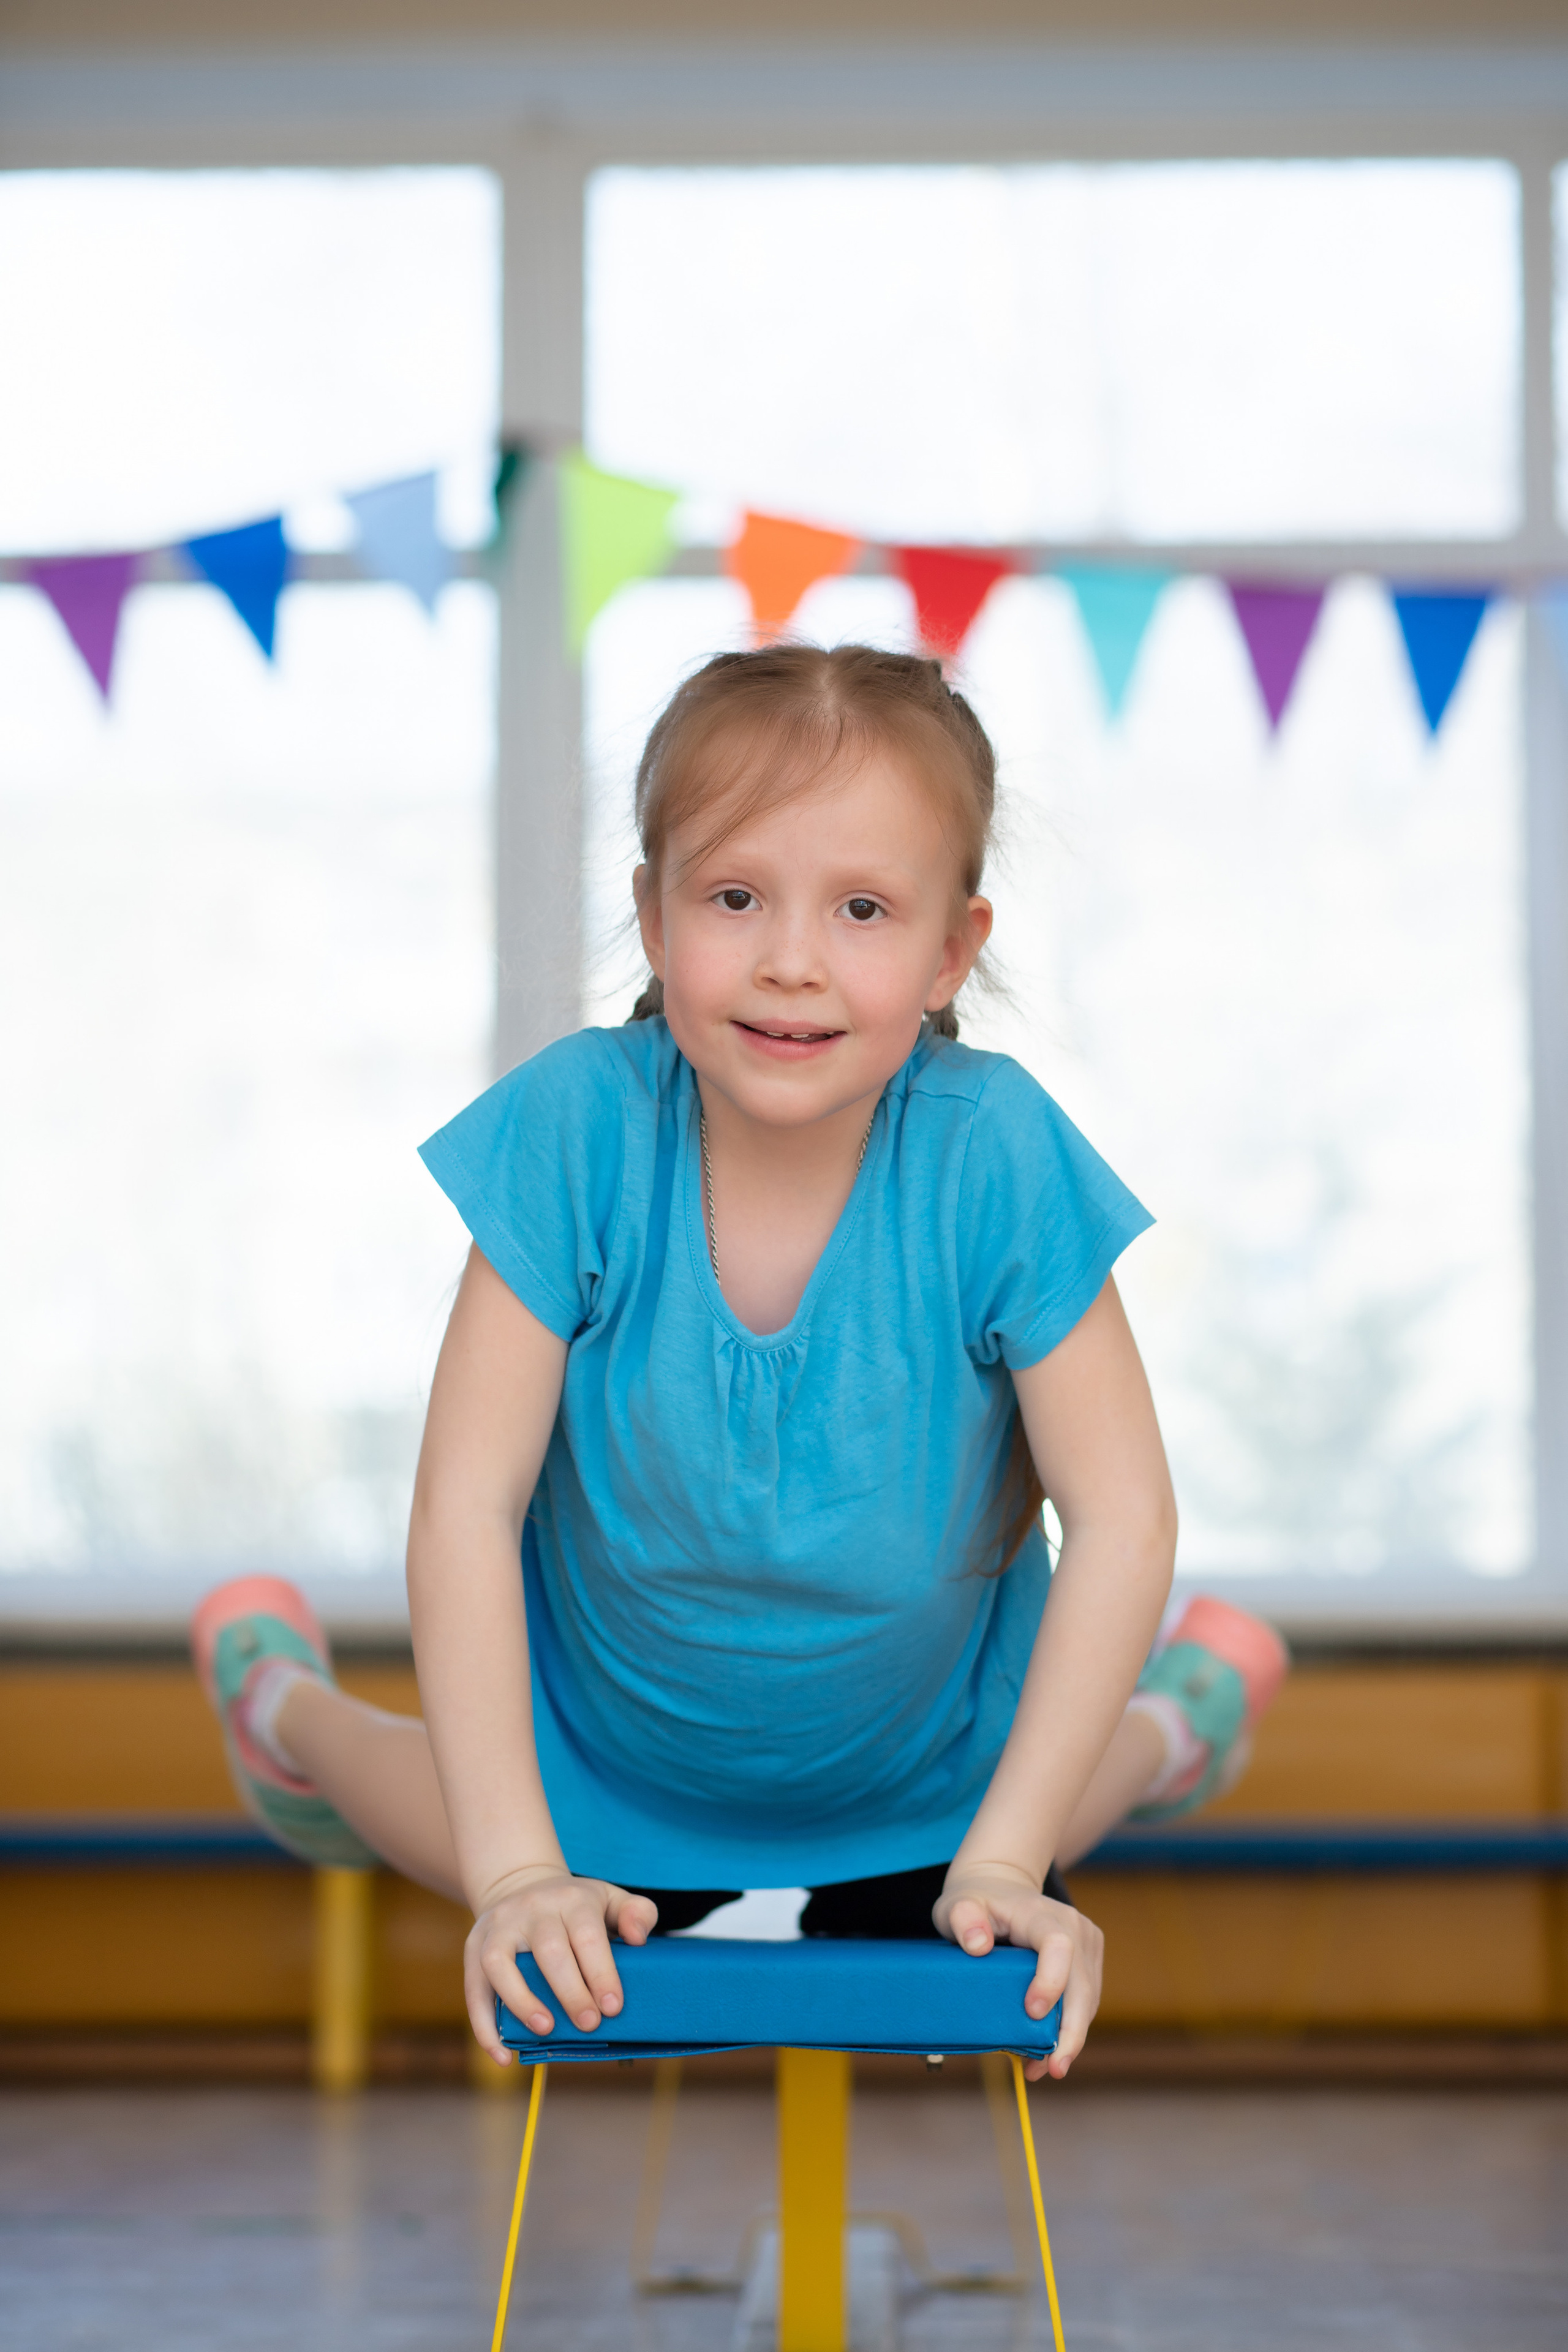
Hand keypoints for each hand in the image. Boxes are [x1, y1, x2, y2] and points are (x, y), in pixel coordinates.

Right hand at [463, 1864, 658, 2064]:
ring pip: (499, 1963)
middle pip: (548, 1950)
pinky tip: (504, 2055)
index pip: (587, 1935)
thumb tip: (639, 1939)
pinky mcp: (473, 1949)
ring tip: (546, 2030)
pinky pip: (473, 1988)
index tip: (613, 2008)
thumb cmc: (575, 1906)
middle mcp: (531, 1910)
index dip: (601, 1973)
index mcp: (571, 1899)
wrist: (520, 1885)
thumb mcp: (610, 1898)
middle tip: (590, 2025)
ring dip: (521, 2001)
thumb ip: (636, 1913)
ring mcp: (498, 1928)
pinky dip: (485, 2026)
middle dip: (570, 1992)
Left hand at [933, 1861, 1102, 2081]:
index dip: (1051, 1981)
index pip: (1058, 1945)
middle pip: (1082, 1984)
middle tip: (1054, 2070)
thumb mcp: (956, 1905)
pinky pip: (1085, 2001)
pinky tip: (1047, 2052)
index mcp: (1039, 1913)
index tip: (1032, 2012)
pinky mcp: (1088, 1961)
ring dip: (1069, 2038)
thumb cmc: (975, 1899)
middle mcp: (1073, 1927)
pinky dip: (1068, 2029)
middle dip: (1071, 2031)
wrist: (1000, 1884)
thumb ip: (963, 1920)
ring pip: (1087, 1999)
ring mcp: (1086, 1944)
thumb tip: (978, 1945)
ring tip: (1041, 2069)